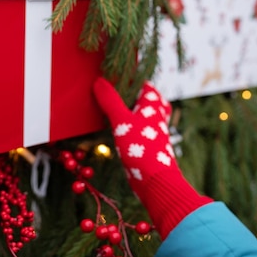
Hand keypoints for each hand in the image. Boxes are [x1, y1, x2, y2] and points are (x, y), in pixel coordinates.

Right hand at [93, 77, 175, 196]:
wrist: (155, 181)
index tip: (119, 76)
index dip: (135, 80)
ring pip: (147, 117)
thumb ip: (110, 100)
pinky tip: (120, 131)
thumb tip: (99, 81)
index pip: (147, 87)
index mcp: (153, 107)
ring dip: (136, 112)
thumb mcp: (121, 120)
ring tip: (119, 109)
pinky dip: (133, 127)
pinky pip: (141, 131)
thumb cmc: (141, 147)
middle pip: (152, 101)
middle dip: (140, 96)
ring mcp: (155, 134)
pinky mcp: (149, 147)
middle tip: (124, 93)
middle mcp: (156, 118)